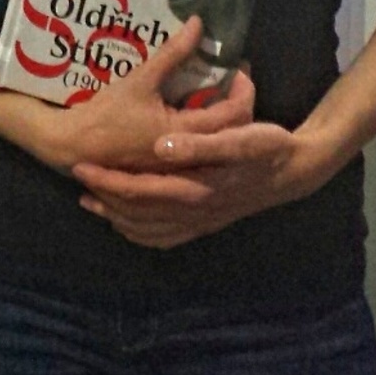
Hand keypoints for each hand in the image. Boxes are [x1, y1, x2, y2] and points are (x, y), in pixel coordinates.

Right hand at [44, 18, 251, 173]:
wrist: (73, 146)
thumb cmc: (105, 115)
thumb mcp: (140, 80)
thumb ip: (172, 53)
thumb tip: (198, 24)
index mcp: (185, 135)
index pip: (233, 114)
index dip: (243, 88)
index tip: (238, 67)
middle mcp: (188, 155)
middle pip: (232, 130)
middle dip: (237, 100)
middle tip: (232, 75)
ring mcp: (179, 164)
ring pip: (216, 141)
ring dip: (222, 115)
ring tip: (217, 88)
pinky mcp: (168, 165)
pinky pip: (199, 147)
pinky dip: (205, 127)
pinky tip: (195, 108)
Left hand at [71, 73, 332, 248]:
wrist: (297, 171)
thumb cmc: (269, 147)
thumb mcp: (240, 138)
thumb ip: (201, 144)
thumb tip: (162, 145)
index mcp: (197, 190)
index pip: (140, 190)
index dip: (108, 180)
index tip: (81, 166)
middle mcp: (195, 213)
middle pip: (137, 212)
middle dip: (104, 198)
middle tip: (78, 180)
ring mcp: (201, 222)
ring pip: (148, 229)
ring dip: (117, 217)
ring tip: (91, 201)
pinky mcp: (207, 223)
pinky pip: (165, 237)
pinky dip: (140, 232)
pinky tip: (129, 224)